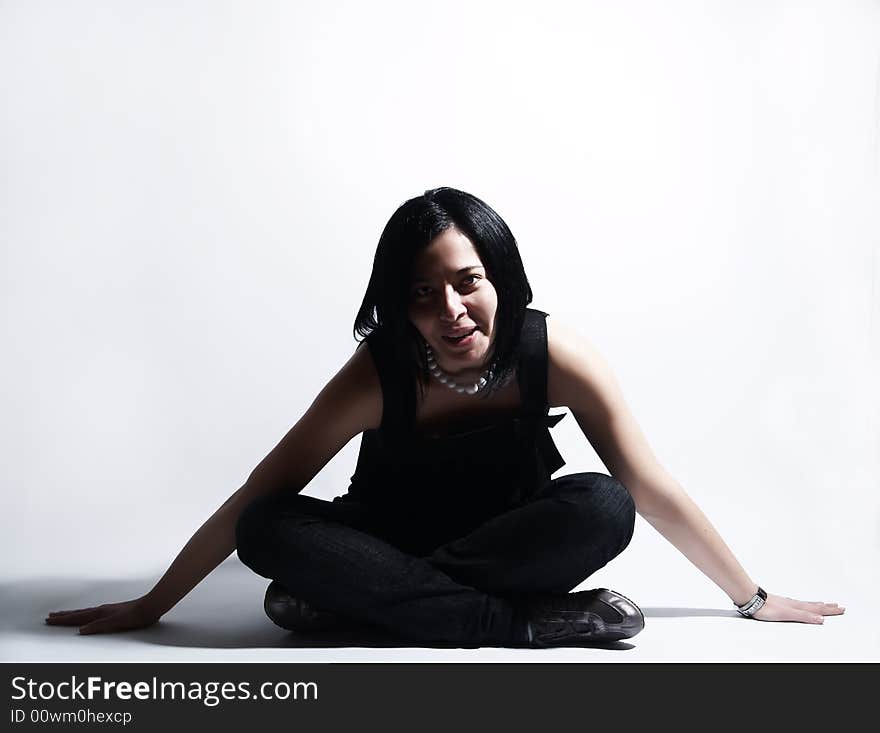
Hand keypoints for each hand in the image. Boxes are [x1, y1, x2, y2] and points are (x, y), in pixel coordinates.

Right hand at [45, 598, 160, 634]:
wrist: (150, 607)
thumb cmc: (136, 615)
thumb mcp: (116, 623)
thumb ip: (99, 626)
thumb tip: (81, 630)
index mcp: (100, 613)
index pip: (77, 617)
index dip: (63, 620)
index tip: (50, 620)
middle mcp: (101, 610)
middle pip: (78, 614)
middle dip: (63, 616)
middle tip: (50, 616)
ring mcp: (107, 610)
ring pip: (85, 612)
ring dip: (72, 614)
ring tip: (63, 614)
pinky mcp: (113, 612)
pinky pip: (93, 613)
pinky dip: (84, 614)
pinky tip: (87, 616)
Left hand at [751, 592, 844, 623]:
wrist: (751, 599)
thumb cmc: (767, 607)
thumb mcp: (788, 614)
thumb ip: (803, 616)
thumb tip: (820, 619)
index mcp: (798, 607)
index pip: (817, 609)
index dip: (829, 610)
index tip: (841, 609)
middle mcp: (794, 604)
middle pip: (814, 605)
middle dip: (827, 607)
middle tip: (838, 606)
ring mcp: (787, 603)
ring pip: (806, 604)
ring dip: (817, 604)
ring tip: (824, 603)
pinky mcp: (780, 604)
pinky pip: (797, 604)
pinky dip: (804, 604)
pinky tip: (801, 604)